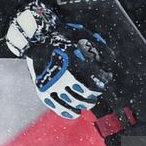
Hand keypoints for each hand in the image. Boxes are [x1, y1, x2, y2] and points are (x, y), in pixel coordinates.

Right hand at [5, 2, 111, 118]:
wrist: (34, 36)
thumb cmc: (59, 33)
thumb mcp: (81, 32)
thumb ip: (98, 45)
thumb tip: (112, 58)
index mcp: (72, 61)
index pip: (94, 77)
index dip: (103, 80)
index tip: (106, 78)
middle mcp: (61, 75)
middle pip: (85, 92)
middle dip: (95, 93)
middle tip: (97, 91)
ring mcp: (51, 84)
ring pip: (72, 102)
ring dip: (84, 104)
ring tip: (88, 102)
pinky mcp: (42, 90)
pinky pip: (56, 106)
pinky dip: (68, 112)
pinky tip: (75, 113)